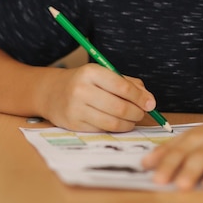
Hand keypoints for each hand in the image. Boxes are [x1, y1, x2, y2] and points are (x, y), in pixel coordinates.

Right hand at [38, 63, 155, 131]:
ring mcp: (76, 108)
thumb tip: (149, 100)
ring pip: (112, 122)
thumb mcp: (104, 74)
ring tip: (133, 119)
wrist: (51, 92)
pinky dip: (116, 128)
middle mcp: (82, 90)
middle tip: (142, 113)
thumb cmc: (85, 82)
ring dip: (129, 123)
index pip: (122, 86)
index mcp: (91, 72)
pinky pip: (102, 130)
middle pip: (119, 107)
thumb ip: (128, 83)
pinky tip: (120, 124)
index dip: (139, 97)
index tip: (150, 103)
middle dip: (136, 112)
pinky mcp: (74, 125)